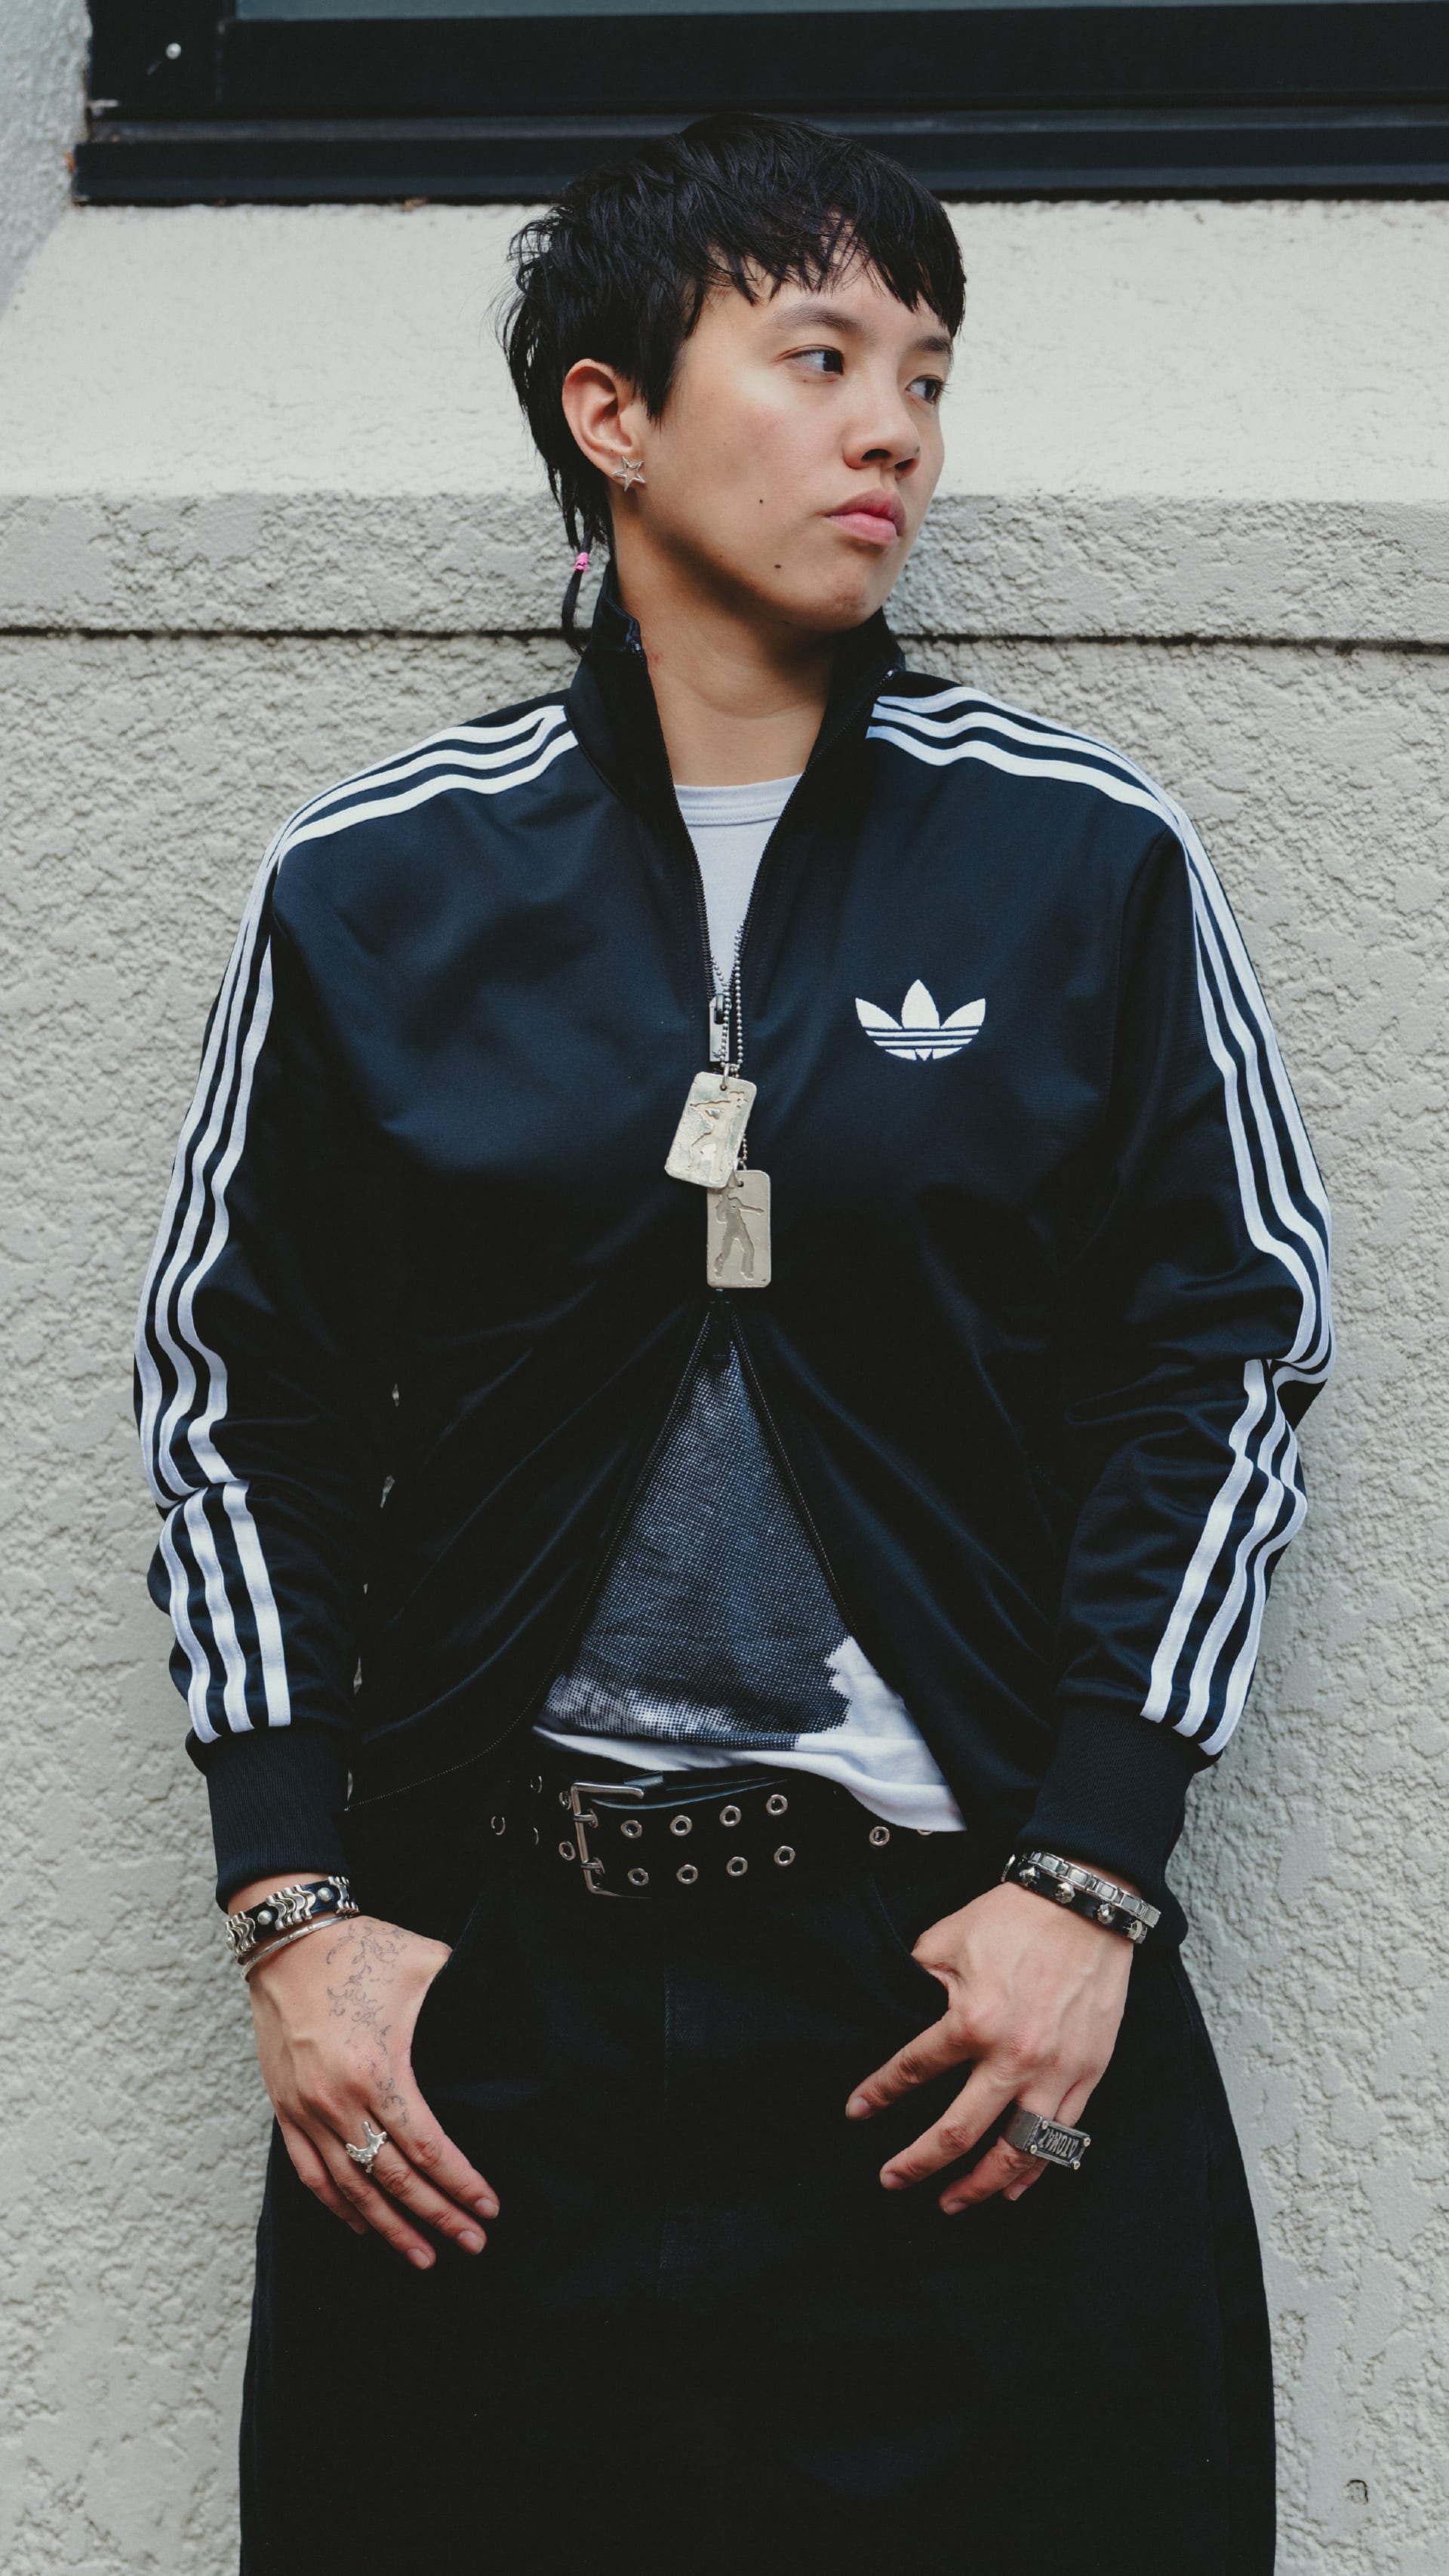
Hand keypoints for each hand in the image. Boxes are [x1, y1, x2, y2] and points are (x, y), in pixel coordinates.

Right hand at [241, 1900, 499, 2266]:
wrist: (287, 1940)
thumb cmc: (361, 1949)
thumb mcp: (426, 1963)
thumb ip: (468, 1992)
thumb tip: (514, 2012)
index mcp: (377, 2070)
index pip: (426, 2146)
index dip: (460, 2182)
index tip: (490, 2208)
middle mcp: (338, 2100)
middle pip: (393, 2178)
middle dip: (436, 2217)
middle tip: (472, 2244)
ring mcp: (306, 2110)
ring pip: (351, 2188)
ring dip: (389, 2227)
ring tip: (424, 2257)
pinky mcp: (285, 2109)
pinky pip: (311, 2173)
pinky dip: (339, 2206)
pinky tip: (364, 2225)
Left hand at [844, 1878, 1133, 2210]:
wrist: (1085, 1903)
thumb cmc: (1013, 1917)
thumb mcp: (947, 1939)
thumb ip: (918, 1980)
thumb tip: (901, 2013)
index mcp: (972, 2020)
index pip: (912, 2071)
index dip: (878, 2094)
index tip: (857, 2112)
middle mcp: (1013, 2057)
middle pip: (958, 2133)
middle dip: (918, 2163)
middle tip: (892, 2180)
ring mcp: (1055, 2072)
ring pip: (1014, 2152)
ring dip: (978, 2186)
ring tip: (950, 2203)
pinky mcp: (1088, 2074)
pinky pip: (1060, 2139)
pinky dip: (1034, 2170)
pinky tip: (1010, 2187)